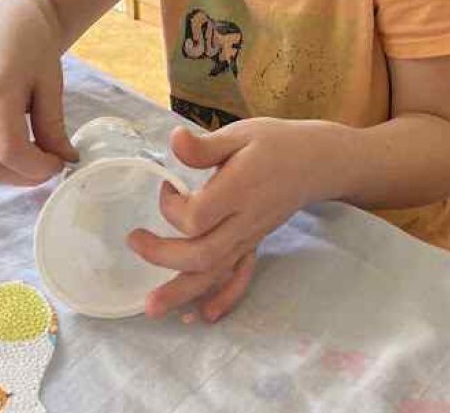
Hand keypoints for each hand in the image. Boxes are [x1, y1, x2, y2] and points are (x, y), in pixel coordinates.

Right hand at [0, 0, 77, 184]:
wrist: (9, 22)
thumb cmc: (35, 46)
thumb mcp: (51, 85)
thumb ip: (53, 127)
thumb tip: (65, 161)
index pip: (11, 152)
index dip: (38, 168)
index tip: (61, 163)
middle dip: (25, 176)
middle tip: (51, 167)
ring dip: (9, 173)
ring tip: (37, 160)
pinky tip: (19, 150)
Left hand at [128, 118, 319, 321]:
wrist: (315, 162)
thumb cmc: (274, 143)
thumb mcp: (239, 135)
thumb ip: (205, 146)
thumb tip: (173, 141)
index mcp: (238, 191)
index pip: (198, 216)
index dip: (172, 206)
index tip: (167, 185)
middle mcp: (244, 221)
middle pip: (202, 254)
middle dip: (163, 257)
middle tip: (134, 241)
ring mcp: (250, 237)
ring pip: (216, 273)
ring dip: (182, 291)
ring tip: (151, 306)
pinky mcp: (254, 243)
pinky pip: (241, 277)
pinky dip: (223, 298)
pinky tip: (204, 314)